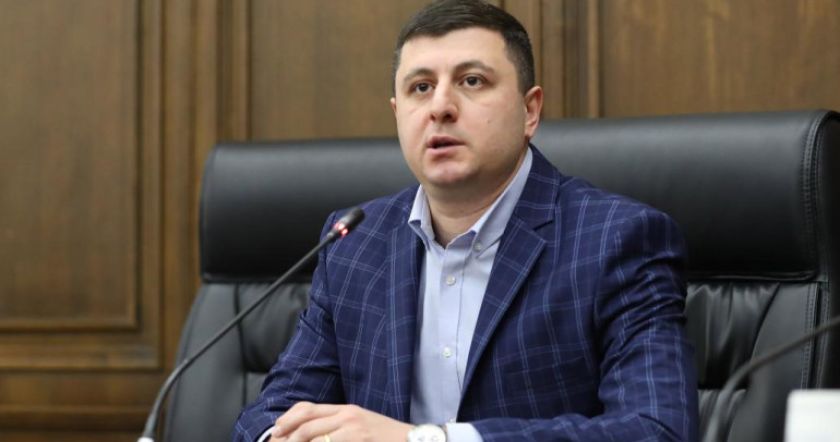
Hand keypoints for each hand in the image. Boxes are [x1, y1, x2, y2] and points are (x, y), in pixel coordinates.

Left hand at [270, 402, 412, 441]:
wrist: (413, 440)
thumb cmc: (386, 438)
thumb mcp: (361, 426)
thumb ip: (339, 427)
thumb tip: (312, 436)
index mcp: (346, 410)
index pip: (308, 408)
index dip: (288, 419)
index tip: (276, 431)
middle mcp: (347, 414)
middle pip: (306, 422)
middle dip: (286, 437)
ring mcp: (353, 427)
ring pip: (312, 435)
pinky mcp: (358, 437)